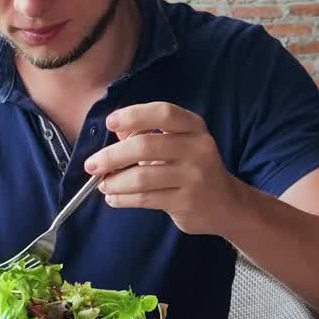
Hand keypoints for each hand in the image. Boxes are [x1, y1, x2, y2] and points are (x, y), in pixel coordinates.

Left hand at [83, 102, 238, 235]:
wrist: (226, 204)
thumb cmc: (192, 169)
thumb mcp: (177, 144)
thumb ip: (147, 135)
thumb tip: (116, 131)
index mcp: (194, 127)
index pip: (163, 113)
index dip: (134, 115)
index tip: (110, 123)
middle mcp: (198, 148)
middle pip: (145, 146)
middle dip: (112, 156)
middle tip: (91, 164)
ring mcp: (194, 176)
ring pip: (142, 177)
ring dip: (114, 182)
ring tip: (101, 184)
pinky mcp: (186, 202)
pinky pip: (145, 198)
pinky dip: (122, 198)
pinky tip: (113, 198)